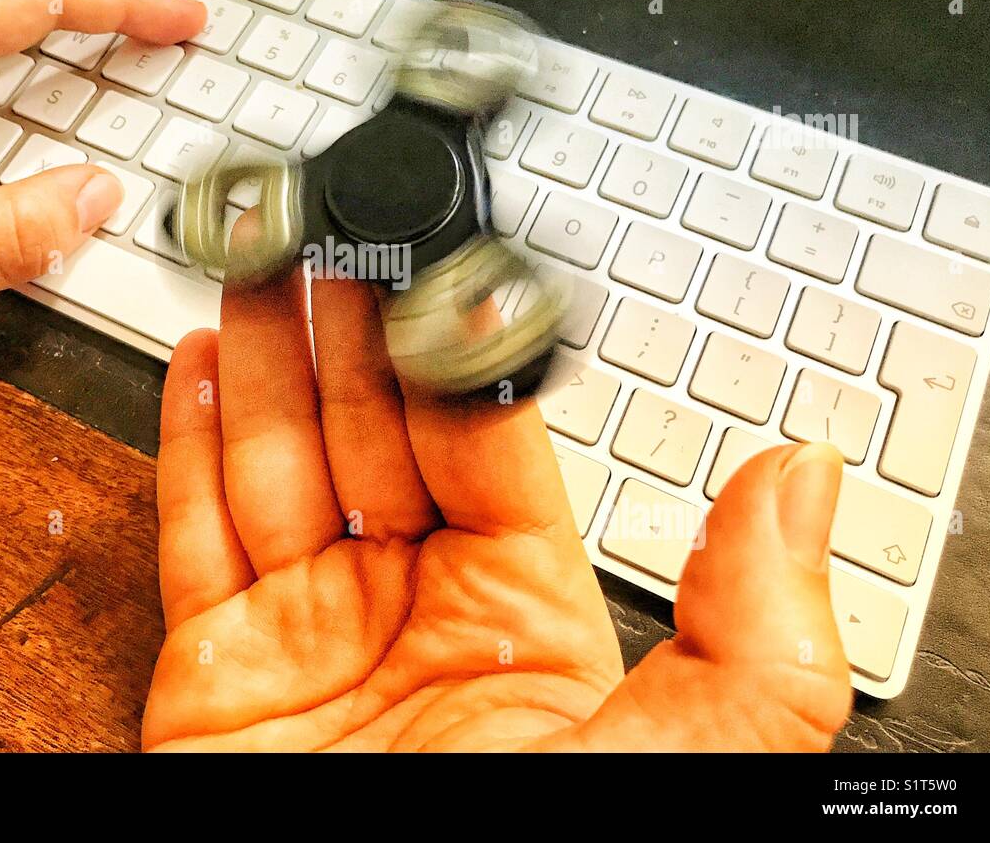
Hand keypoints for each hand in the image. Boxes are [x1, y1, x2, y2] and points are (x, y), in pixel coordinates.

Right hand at [143, 248, 852, 751]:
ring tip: (257, 266)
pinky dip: (187, 443)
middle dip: (343, 327)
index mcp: (524, 615)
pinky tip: (199, 365)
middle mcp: (412, 609)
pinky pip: (196, 532)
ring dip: (262, 358)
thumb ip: (754, 626)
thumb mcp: (688, 754)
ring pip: (278, 459)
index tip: (433, 270)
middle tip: (331, 234)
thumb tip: (802, 478)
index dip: (449, 350)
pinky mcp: (213, 666)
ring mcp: (308, 631)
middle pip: (369, 431)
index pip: (481, 444)